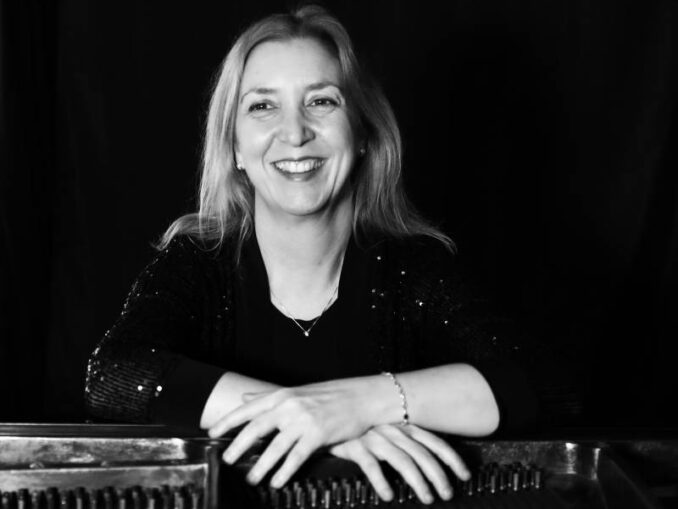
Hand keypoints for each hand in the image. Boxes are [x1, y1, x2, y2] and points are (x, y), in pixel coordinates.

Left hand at [207, 378, 376, 486]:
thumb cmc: (330, 395)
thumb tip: (245, 398)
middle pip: (256, 428)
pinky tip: (277, 481)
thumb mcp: (298, 392)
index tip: (212, 432)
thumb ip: (270, 398)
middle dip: (239, 446)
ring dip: (261, 465)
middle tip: (227, 460)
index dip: (228, 420)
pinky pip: (296, 457)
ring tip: (252, 478)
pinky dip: (285, 471)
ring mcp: (303, 420)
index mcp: (283, 395)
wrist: (361, 397)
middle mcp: (289, 405)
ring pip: (275, 447)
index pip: (249, 408)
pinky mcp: (318, 434)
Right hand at [329, 424, 469, 504]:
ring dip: (418, 481)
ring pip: (402, 460)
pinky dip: (381, 481)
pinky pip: (370, 465)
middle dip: (438, 475)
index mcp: (403, 426)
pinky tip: (388, 494)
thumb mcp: (388, 429)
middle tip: (447, 493)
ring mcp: (374, 437)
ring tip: (427, 498)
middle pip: (422, 454)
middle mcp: (392, 430)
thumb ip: (406, 442)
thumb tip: (428, 463)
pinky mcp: (355, 445)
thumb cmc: (362, 427)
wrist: (329, 416)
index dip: (452, 458)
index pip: (434, 441)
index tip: (465, 474)